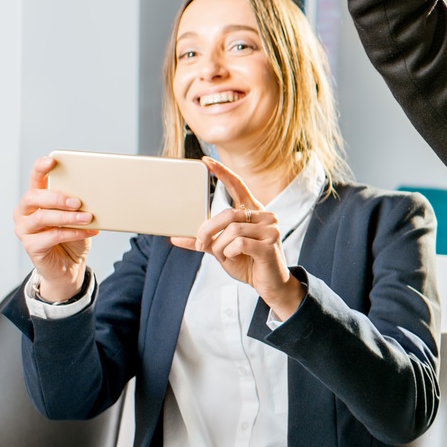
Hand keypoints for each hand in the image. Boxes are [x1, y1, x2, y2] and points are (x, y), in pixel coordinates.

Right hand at [14, 157, 96, 303]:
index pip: (36, 179)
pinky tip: (89, 231)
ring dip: (68, 217)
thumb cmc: (72, 237)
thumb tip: (97, 193)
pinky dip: (73, 233)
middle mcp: (25, 212)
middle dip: (57, 197)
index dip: (41, 168)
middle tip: (78, 201)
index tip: (52, 160)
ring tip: (88, 217)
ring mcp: (25, 229)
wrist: (69, 266)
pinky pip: (52, 236)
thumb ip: (79, 205)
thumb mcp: (77, 217)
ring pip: (42, 217)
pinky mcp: (31, 246)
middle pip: (33, 197)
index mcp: (37, 199)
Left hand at [171, 160, 303, 320]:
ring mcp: (270, 229)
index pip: (238, 186)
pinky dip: (230, 252)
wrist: (270, 285)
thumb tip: (175, 237)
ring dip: (221, 246)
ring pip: (232, 230)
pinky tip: (237, 258)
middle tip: (201, 244)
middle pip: (227, 214)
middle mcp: (265, 216)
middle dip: (208, 230)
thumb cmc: (248, 264)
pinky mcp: (270, 244)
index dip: (223, 173)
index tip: (206, 161)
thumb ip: (203, 241)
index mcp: (254, 213)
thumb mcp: (221, 251)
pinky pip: (239, 242)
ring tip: (226, 256)